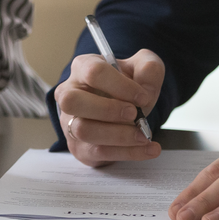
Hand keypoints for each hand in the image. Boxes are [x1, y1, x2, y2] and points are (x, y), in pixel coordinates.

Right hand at [53, 50, 163, 166]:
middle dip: (107, 109)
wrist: (124, 108)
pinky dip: (127, 152)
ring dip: (119, 135)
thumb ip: (149, 69)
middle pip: (72, 101)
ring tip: (144, 135)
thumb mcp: (142, 68)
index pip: (94, 73)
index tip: (143, 97)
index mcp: (83, 67)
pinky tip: (148, 148)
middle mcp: (69, 94)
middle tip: (134, 114)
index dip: (120, 86)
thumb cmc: (127, 84)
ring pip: (84, 130)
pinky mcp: (79, 146)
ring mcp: (70, 122)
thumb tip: (146, 87)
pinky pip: (98, 152)